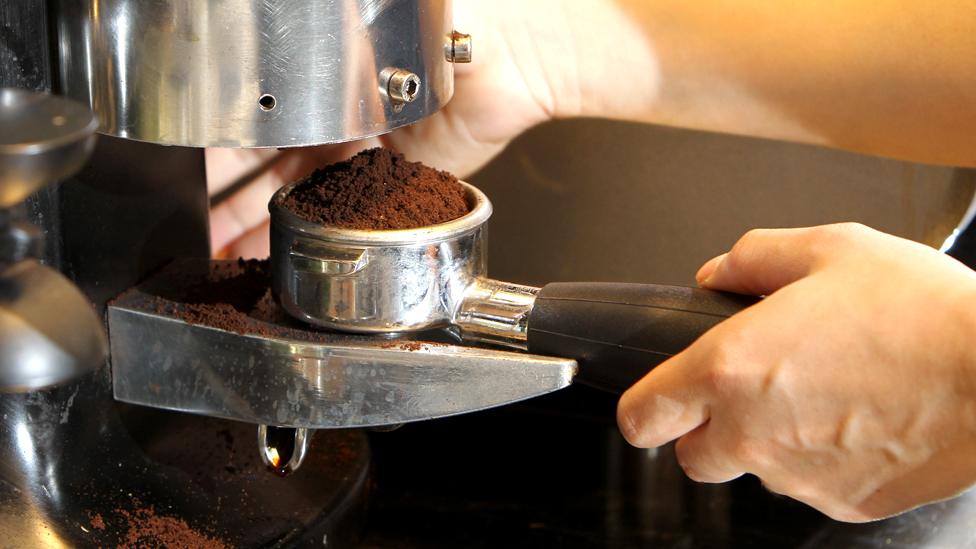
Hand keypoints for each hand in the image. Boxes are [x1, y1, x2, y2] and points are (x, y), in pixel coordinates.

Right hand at [207, 0, 568, 258]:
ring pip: (293, 195)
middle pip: (264, 159)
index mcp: (319, 73)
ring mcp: (361, 153)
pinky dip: (303, 236)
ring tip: (215, 248)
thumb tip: (264, 14)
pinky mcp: (391, 186)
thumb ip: (324, 25)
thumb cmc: (446, 19)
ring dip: (253, 221)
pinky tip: (270, 252)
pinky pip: (338, 216)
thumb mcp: (367, 9)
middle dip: (224, 189)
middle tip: (191, 216)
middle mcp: (333, 114)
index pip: (252, 106)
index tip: (180, 153)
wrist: (514, 58)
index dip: (214, 132)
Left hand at [617, 223, 975, 521]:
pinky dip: (819, 457)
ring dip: (768, 438)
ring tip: (823, 389)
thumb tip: (718, 273)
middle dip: (708, 427)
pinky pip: (808, 482)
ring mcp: (797, 475)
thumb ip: (754, 257)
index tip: (656, 400)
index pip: (641, 416)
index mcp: (731, 369)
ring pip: (752, 469)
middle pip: (691, 456)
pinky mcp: (843, 501)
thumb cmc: (923, 314)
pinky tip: (857, 416)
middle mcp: (753, 433)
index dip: (643, 408)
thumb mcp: (829, 249)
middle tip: (752, 388)